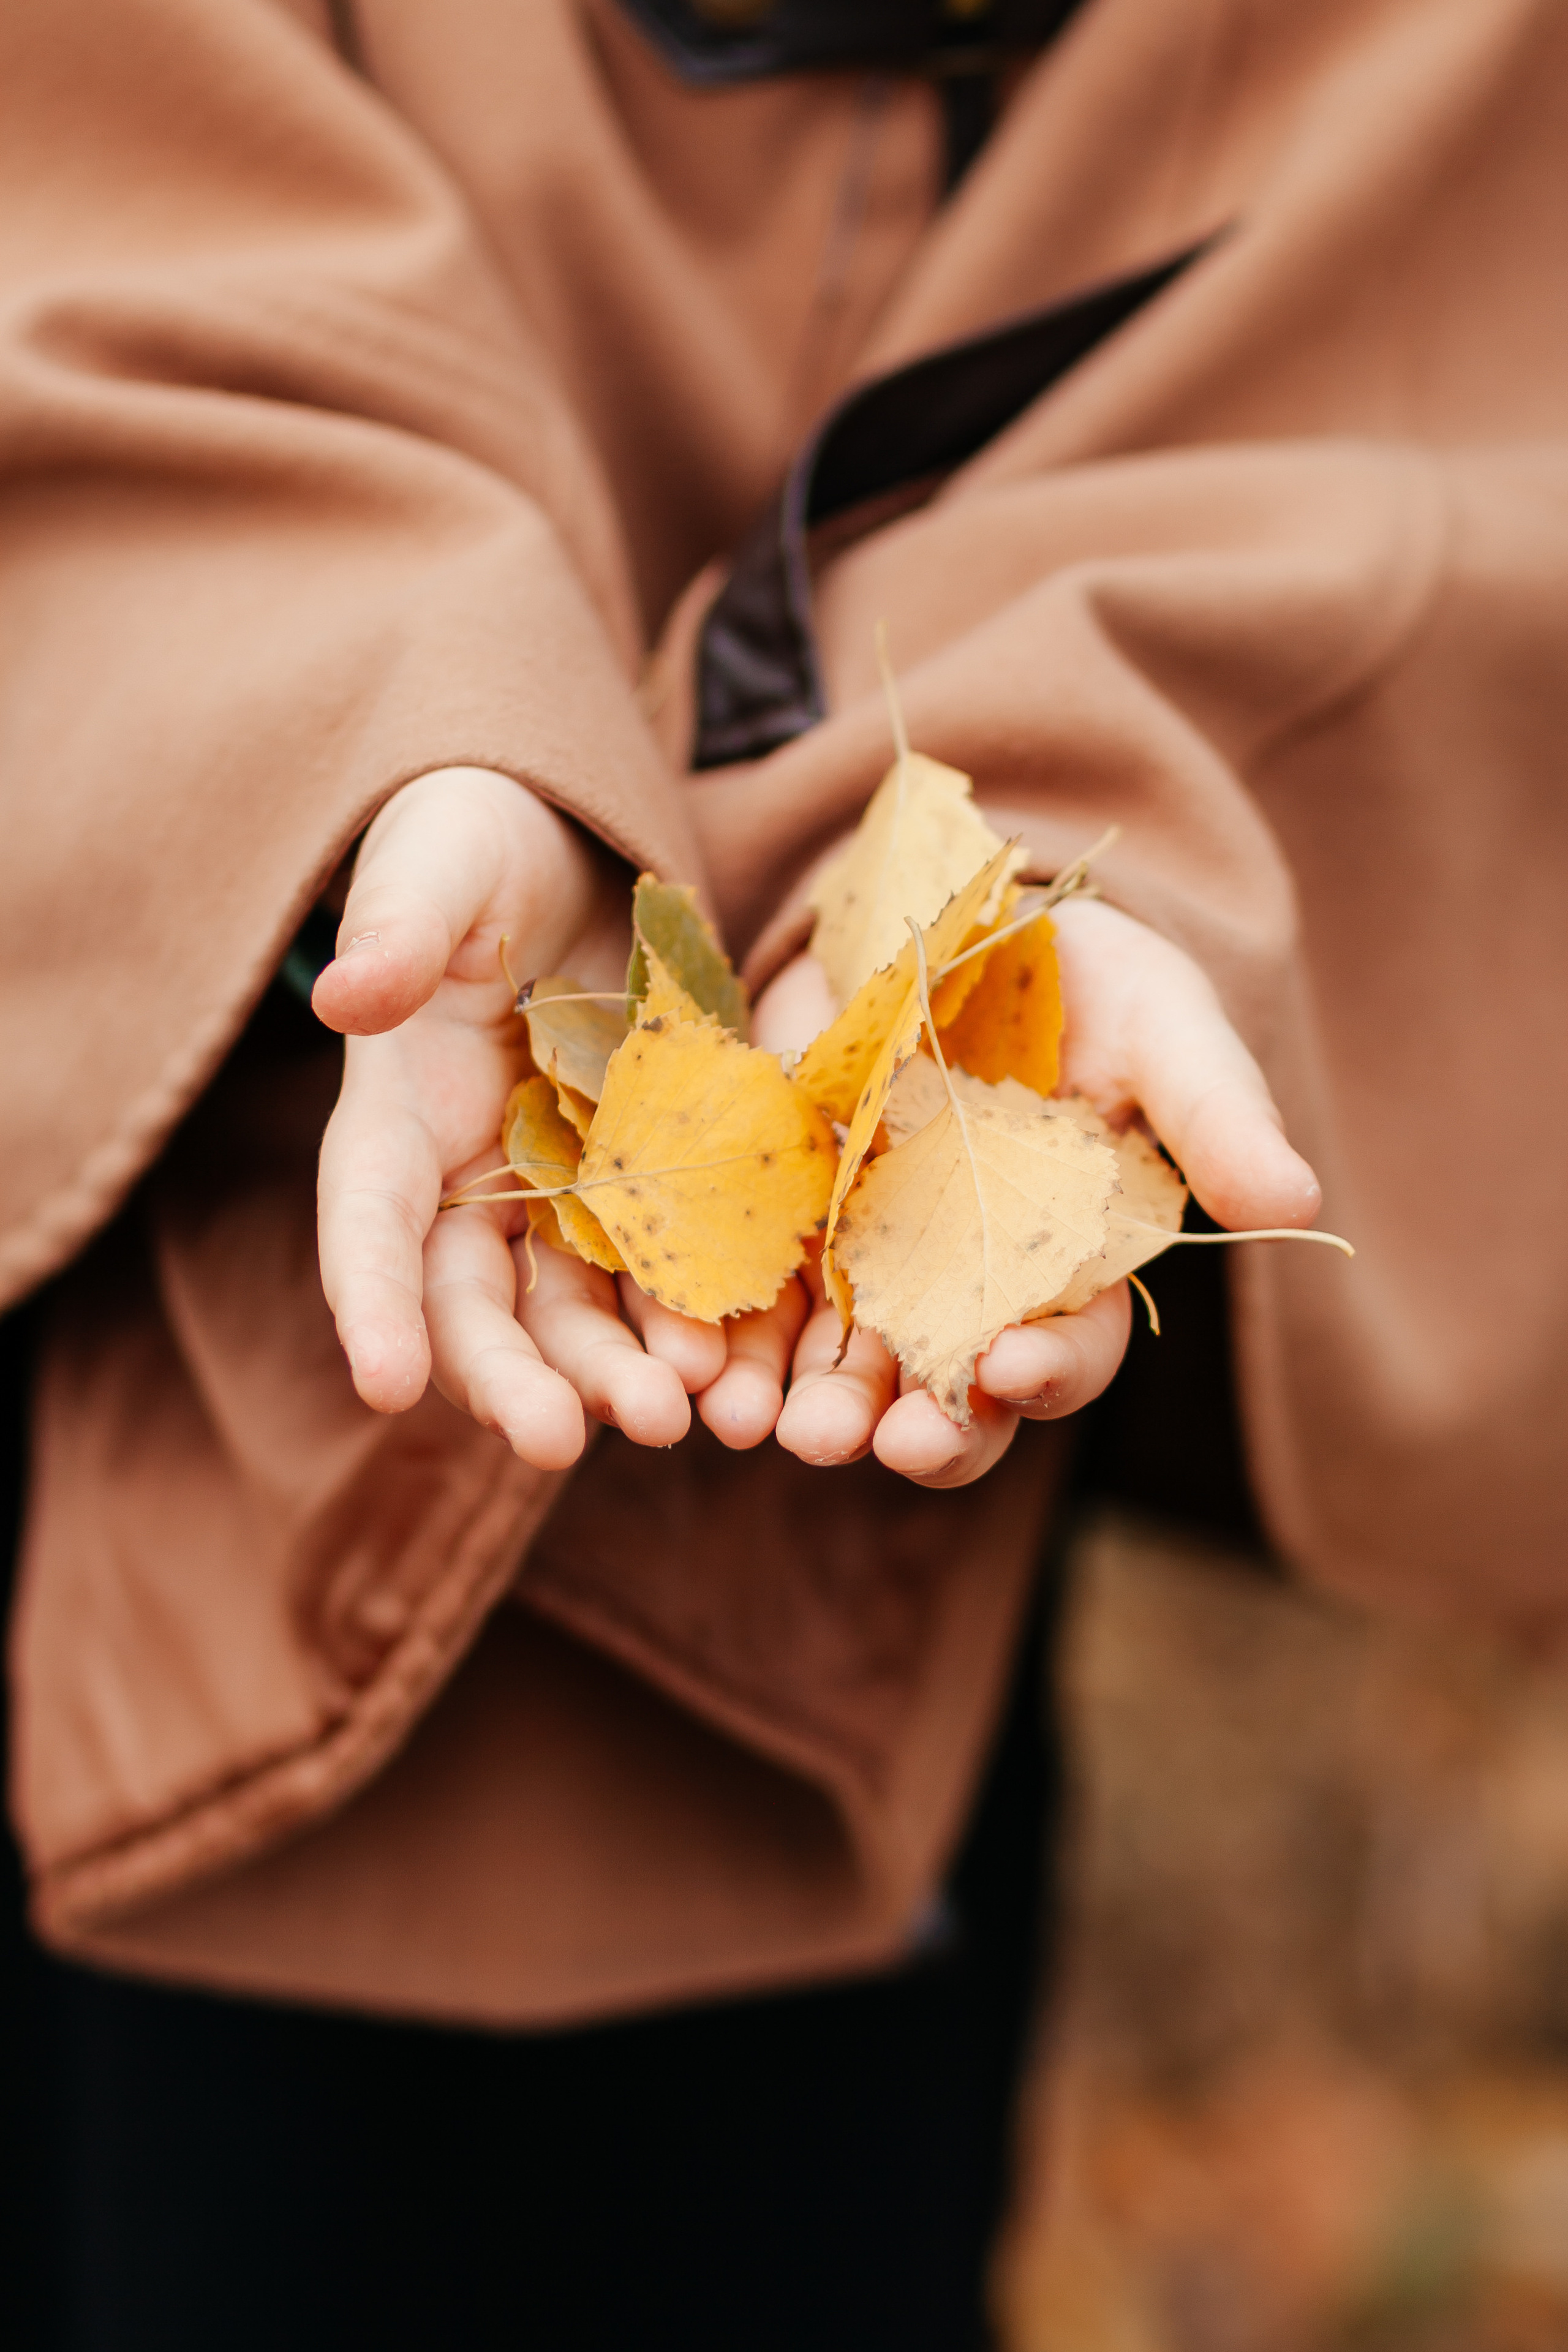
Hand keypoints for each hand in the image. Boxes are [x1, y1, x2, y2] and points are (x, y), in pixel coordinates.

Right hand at [313, 768, 723, 1468]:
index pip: (368, 1225)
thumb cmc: (479, 844)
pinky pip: (671, 1277)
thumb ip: (400, 927)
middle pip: (475, 1306)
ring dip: (613, 1374)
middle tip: (561, 1442)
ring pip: (576, 1314)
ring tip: (672, 1419)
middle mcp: (470, 1184)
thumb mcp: (439, 863)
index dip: (370, 1305)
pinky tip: (737, 1370)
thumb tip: (348, 999)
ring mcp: (563, 1197)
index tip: (380, 1385)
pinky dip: (696, 1326)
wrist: (571, 851)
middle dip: (512, 1378)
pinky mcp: (651, 1190)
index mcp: (396, 1117)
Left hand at [711, 894, 1319, 1489]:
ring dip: (816, 1407)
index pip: (1068, 1347)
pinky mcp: (788, 1224)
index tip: (1010, 1369)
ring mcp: (872, 1265)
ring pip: (846, 1370)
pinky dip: (726, 1342)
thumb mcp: (1163, 1023)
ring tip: (776, 1427)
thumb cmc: (1083, 977)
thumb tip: (1296, 1203)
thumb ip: (1215, 1111)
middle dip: (923, 1428)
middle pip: (953, 1395)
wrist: (943, 916)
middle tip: (881, 1444)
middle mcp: (971, 1291)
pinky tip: (700, 1365)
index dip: (1046, 1368)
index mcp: (1073, 1268)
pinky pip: (755, 1302)